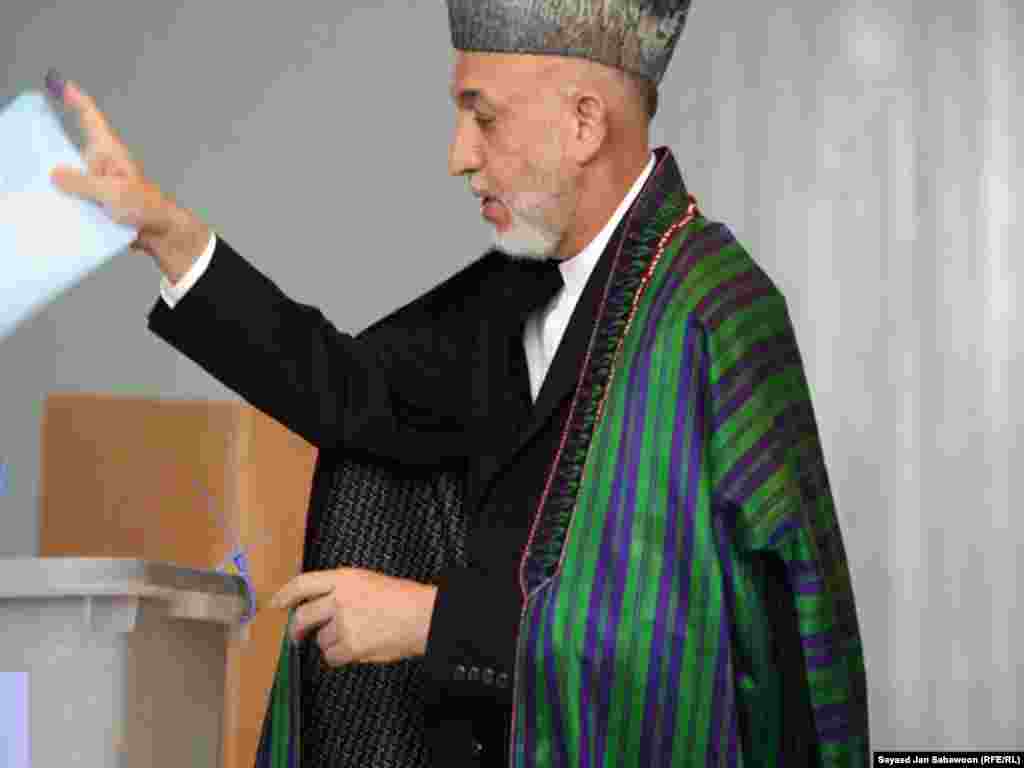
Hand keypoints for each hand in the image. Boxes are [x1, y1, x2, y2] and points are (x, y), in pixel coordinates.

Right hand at [46, 71, 210, 282]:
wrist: (161, 234)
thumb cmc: (145, 206)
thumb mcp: (112, 192)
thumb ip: (82, 183)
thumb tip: (55, 174)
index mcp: (109, 152)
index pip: (91, 118)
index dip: (76, 100)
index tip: (61, 83)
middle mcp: (102, 164)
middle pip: (71, 149)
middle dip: (53, 153)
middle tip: (32, 156)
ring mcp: (99, 183)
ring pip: (70, 176)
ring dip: (59, 184)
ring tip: (42, 190)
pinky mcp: (98, 201)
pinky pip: (76, 196)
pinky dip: (67, 201)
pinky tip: (55, 210)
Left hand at [270, 568, 438, 665]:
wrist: (422, 617)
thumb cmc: (403, 598)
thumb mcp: (369, 582)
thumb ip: (342, 590)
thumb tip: (320, 605)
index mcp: (344, 578)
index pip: (303, 584)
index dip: (286, 594)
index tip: (276, 603)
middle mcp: (339, 599)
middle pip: (303, 616)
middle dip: (297, 629)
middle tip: (297, 635)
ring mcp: (343, 623)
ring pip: (321, 640)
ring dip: (332, 642)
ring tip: (356, 636)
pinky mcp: (350, 645)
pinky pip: (332, 656)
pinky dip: (341, 656)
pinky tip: (357, 648)